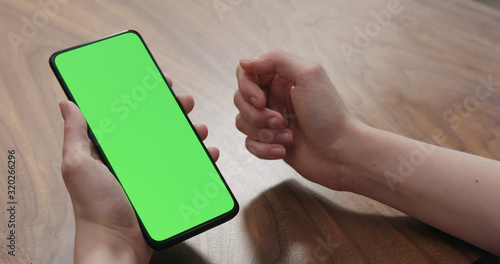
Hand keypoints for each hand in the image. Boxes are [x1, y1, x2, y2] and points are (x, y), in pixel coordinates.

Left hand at [60, 78, 218, 263]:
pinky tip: (208, 153)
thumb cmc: (95, 209)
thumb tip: (67, 103)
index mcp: (109, 149)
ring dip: (189, 132)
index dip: (142, 97)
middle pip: (155, 126)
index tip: (156, 83)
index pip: (127, 115)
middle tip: (184, 102)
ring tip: (198, 128)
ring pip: (174, 145)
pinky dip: (200, 159)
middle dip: (172, 110)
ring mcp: (150, 173)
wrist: (118, 245)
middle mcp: (131, 158)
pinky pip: (186, 168)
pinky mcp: (165, 187)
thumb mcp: (78, 166)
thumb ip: (74, 135)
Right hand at [234, 50, 361, 189]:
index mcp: (282, 78)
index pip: (246, 73)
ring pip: (242, 122)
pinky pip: (249, 143)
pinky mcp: (270, 141)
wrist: (341, 153)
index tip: (260, 100)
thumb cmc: (329, 115)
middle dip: (256, 114)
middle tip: (280, 121)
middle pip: (240, 98)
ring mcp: (271, 120)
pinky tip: (283, 150)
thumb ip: (276, 60)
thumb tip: (245, 61)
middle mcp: (275, 96)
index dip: (247, 87)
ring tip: (287, 137)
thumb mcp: (308, 75)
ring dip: (263, 133)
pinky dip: (264, 148)